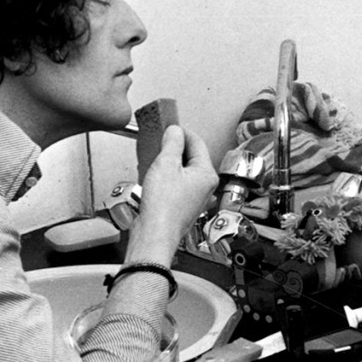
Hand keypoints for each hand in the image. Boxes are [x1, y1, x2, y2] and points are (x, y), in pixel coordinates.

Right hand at [125, 125, 218, 263]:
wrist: (155, 234)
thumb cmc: (163, 206)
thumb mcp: (165, 164)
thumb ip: (172, 143)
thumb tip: (175, 131)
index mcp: (206, 173)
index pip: (198, 142)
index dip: (182, 132)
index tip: (170, 127)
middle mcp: (205, 186)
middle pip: (192, 156)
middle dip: (175, 148)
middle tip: (160, 143)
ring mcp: (195, 197)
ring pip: (184, 170)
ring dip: (170, 163)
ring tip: (156, 161)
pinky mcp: (183, 205)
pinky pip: (177, 184)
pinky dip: (167, 177)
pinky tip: (155, 178)